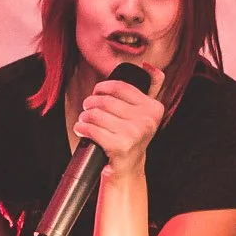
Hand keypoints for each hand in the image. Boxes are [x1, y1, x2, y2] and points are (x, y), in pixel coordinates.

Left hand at [75, 63, 164, 178]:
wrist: (129, 168)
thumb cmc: (132, 136)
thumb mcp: (146, 111)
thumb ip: (152, 86)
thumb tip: (148, 66)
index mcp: (154, 108)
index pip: (121, 87)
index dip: (103, 87)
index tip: (96, 92)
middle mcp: (147, 121)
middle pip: (106, 101)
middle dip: (91, 103)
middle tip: (87, 108)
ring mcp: (135, 134)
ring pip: (97, 114)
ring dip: (85, 116)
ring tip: (84, 120)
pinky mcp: (120, 146)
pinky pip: (92, 129)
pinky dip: (82, 128)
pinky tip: (81, 129)